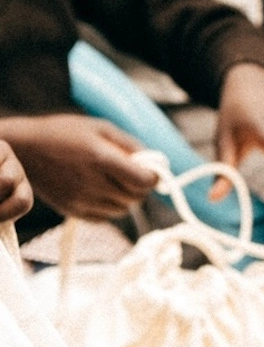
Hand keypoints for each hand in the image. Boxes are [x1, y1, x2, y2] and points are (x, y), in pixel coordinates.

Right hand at [0, 114, 154, 219]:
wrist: (27, 149)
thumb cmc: (65, 133)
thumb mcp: (101, 128)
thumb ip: (130, 145)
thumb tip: (153, 161)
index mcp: (102, 160)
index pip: (143, 181)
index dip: (153, 177)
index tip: (151, 170)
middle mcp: (92, 184)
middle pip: (136, 198)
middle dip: (142, 187)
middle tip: (135, 175)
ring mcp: (81, 200)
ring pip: (122, 210)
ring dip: (127, 198)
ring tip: (117, 182)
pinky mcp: (71, 211)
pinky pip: (104, 218)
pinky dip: (110, 208)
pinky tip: (103, 192)